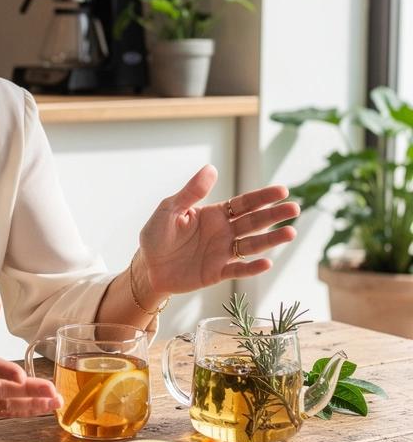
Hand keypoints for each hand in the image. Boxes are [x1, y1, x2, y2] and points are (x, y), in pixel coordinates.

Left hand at [137, 164, 299, 298]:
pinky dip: (252, 268)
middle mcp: (224, 233)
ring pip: (252, 245)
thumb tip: (211, 168)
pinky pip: (238, 270)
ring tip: (290, 233)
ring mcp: (222, 253)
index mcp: (214, 214)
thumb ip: (191, 192)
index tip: (282, 191)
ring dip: (271, 239)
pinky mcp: (217, 273)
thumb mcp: (170, 209)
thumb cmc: (156, 235)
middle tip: (294, 208)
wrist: (147, 266)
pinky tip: (266, 263)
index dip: (262, 197)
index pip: (243, 203)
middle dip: (274, 215)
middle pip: (254, 222)